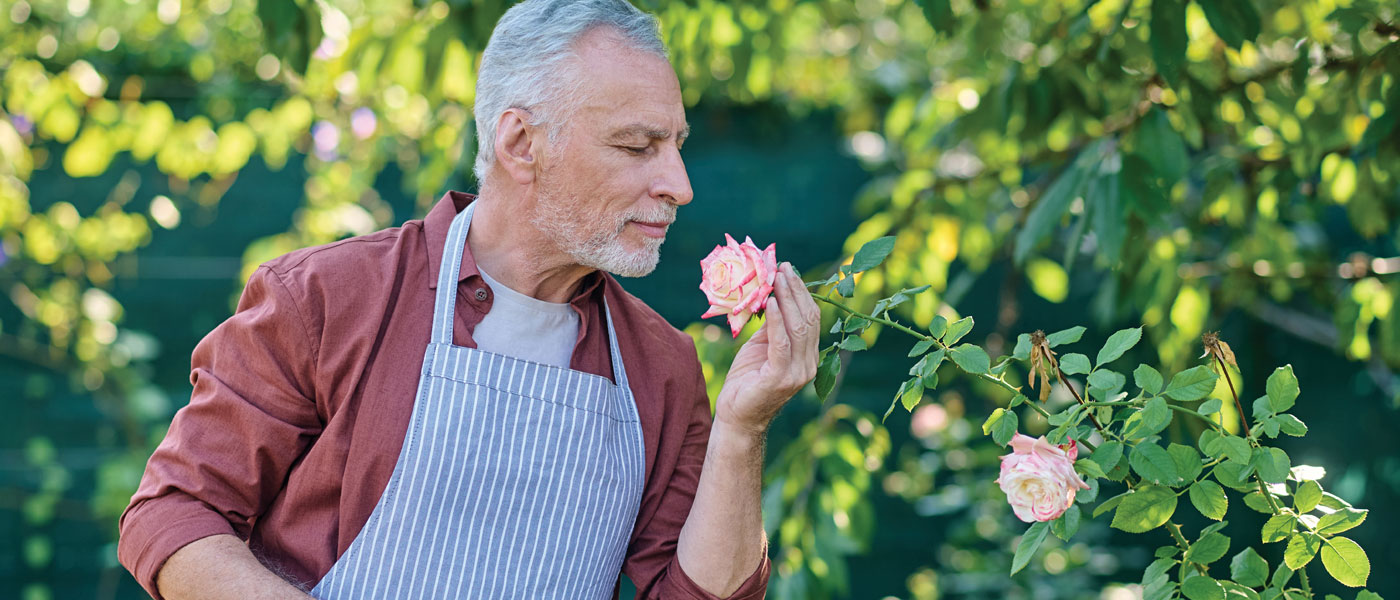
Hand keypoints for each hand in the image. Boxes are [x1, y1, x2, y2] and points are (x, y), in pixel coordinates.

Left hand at [712, 262, 820, 436]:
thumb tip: (772, 293)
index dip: (801, 292)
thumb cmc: (748, 381)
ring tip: (775, 278)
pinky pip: (781, 343)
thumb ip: (773, 326)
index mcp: (808, 355)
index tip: (787, 270)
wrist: (737, 417)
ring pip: (798, 328)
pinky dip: (775, 321)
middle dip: (795, 290)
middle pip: (809, 319)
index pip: (812, 318)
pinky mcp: (780, 378)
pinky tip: (768, 303)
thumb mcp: (762, 346)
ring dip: (786, 299)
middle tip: (782, 267)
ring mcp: (798, 373)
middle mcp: (809, 363)